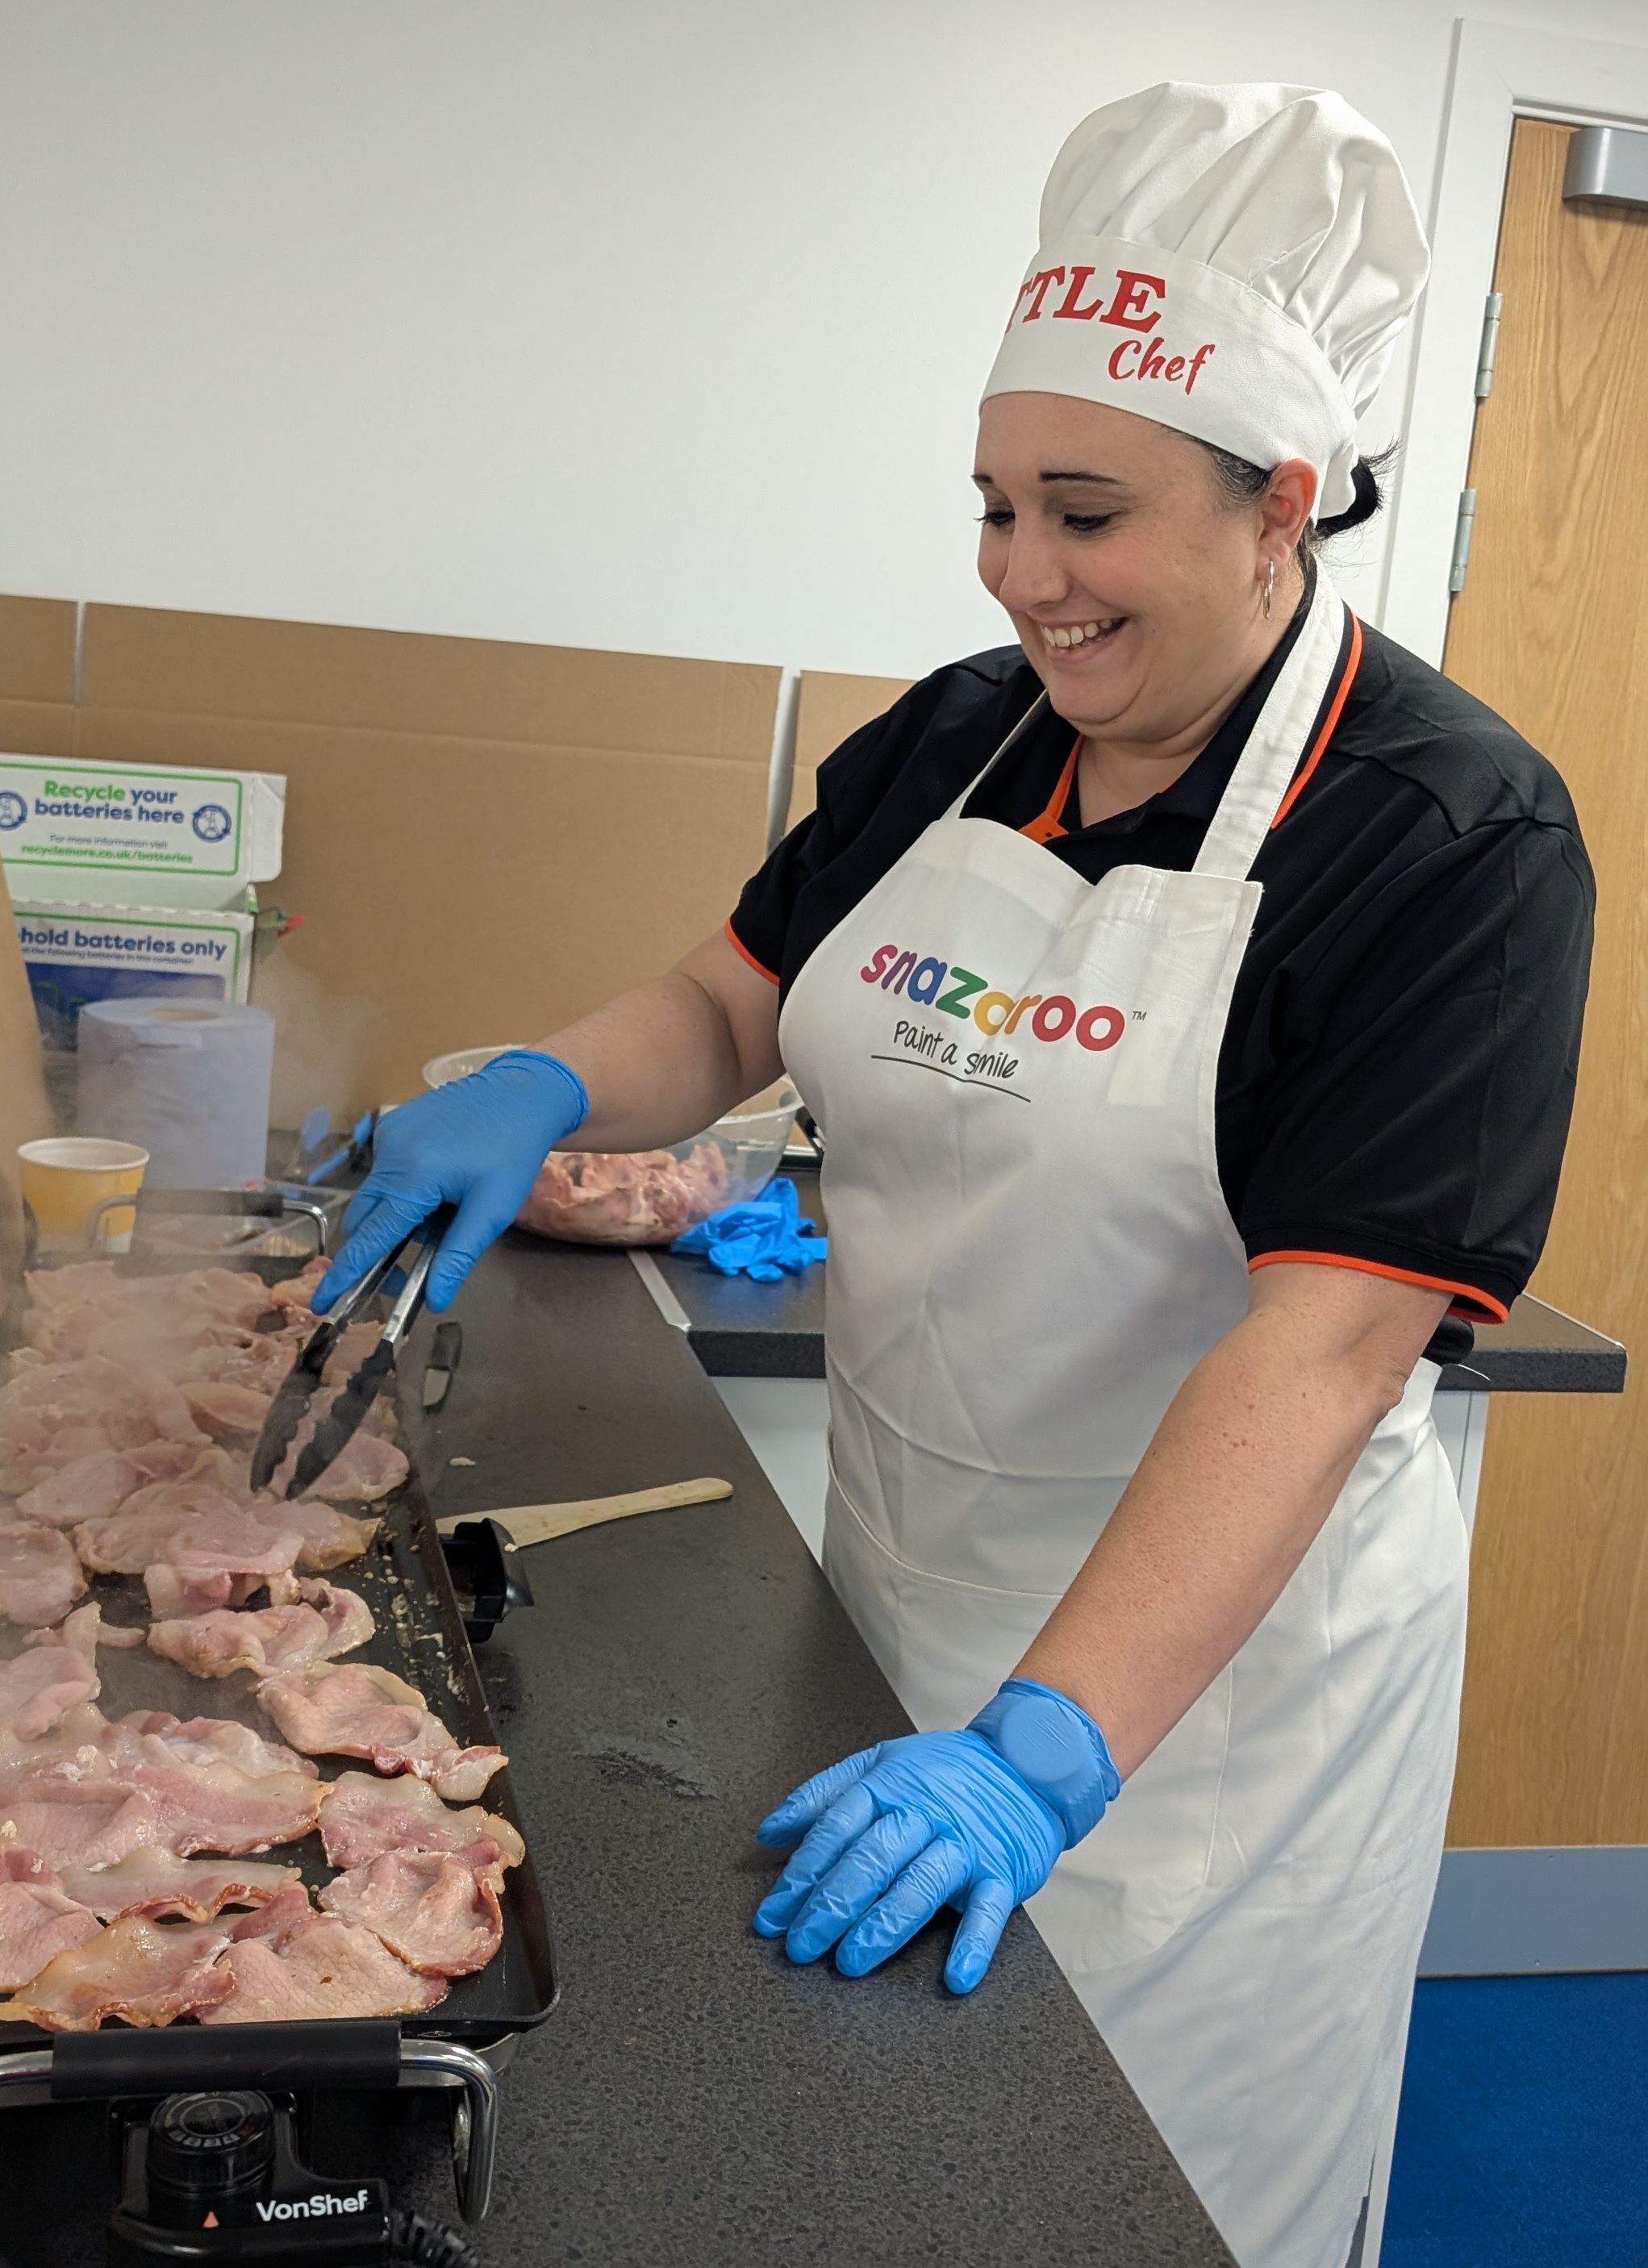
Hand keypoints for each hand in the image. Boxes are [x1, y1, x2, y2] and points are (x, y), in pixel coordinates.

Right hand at [313, 1051, 587, 1314]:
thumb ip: (459, 1256)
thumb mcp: (493, 1209)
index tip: (321, 1303)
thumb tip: (435, 1300)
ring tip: (442, 1216)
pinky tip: (438, 1188)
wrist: (521, 1093)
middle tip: (403, 1277)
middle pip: (364, 1219)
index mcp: (414, 1177)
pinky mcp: (390, 1125)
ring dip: (394, 1219)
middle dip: (375, 1251)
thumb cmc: (514, 1153)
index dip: (346, 1274)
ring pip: (374, 1197)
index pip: (370, 1237)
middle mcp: (390, 1153)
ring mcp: (386, 1135)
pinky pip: (383, 1173)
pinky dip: (400, 1192)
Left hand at [753, 1678, 1118, 1993]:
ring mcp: (965, 1844)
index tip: (772, 1916)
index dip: (801, 1874)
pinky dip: (974, 1945)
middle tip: (799, 1947)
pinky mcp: (1003, 1872)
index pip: (836, 1829)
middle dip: (830, 1905)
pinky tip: (954, 1978)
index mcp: (889, 1787)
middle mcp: (924, 1814)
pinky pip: (988, 1911)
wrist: (1029, 1762)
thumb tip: (769, 1831)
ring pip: (919, 1885)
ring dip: (883, 1925)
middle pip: (871, 1859)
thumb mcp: (882, 1764)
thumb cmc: (945, 1772)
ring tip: (850, 1962)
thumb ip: (824, 1794)